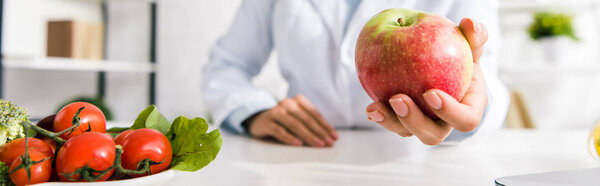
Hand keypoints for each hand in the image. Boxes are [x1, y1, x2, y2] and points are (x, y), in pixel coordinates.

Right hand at [245, 95, 337, 146]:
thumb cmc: (283, 120)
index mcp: (298, 100)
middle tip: (328, 143)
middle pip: (306, 119)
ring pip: (294, 124)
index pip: (314, 113)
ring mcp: (276, 112)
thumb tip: (329, 136)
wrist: (259, 118)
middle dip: (319, 132)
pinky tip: (298, 144)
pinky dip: (289, 137)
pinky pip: (279, 130)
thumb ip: (311, 123)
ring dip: (308, 135)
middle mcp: (287, 104)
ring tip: (318, 144)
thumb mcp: (298, 118)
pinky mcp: (267, 122)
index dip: (325, 125)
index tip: (334, 137)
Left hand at [365, 18, 488, 144]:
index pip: (465, 120)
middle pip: (433, 134)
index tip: (430, 93)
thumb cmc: (461, 57)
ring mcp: (424, 124)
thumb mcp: (469, 47)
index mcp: (469, 109)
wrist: (444, 67)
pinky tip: (370, 108)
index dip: (449, 112)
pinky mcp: (404, 121)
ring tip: (374, 107)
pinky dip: (380, 116)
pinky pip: (393, 123)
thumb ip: (473, 37)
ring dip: (390, 122)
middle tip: (397, 99)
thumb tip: (469, 23)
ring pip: (407, 132)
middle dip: (414, 121)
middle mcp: (446, 123)